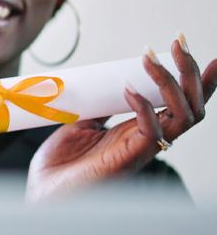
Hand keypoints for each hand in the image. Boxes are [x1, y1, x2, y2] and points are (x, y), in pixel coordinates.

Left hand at [26, 38, 216, 201]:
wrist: (42, 192)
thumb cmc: (60, 165)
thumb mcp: (80, 124)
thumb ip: (98, 106)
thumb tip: (106, 83)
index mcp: (138, 130)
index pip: (178, 102)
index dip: (192, 78)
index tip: (187, 47)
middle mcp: (147, 139)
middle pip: (191, 106)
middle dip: (191, 73)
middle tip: (179, 42)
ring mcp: (140, 150)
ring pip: (182, 117)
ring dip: (171, 83)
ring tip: (151, 59)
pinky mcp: (127, 159)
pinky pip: (148, 130)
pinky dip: (143, 107)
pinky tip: (128, 90)